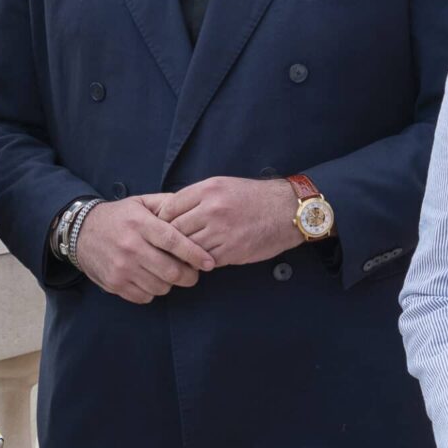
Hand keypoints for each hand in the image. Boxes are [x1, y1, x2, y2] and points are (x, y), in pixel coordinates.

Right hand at [73, 197, 215, 303]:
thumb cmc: (119, 217)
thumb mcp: (141, 202)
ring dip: (169, 284)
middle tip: (192, 273)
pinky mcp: (114, 283)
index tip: (209, 262)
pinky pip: (145, 297)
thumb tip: (194, 209)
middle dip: (188, 276)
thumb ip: (167, 204)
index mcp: (140, 224)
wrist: (80, 232)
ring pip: (160, 287)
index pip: (173, 241)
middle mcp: (130, 247)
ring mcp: (121, 267)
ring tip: (167, 273)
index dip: (195, 254)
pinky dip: (152, 292)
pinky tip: (150, 279)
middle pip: (170, 271)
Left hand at [155, 177, 299, 267]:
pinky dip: (201, 262)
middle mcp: (212, 208)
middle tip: (166, 247)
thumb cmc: (253, 198)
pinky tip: (201, 261)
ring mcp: (222, 230)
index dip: (162, 221)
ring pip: (188, 247)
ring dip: (184, 254)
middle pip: (175, 229)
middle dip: (170, 240)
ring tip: (182, 256)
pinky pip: (205, 260)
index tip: (161, 229)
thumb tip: (170, 213)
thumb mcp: (223, 185)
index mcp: (208, 189)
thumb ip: (197, 197)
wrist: (286, 211)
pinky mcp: (231, 250)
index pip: (169, 207)